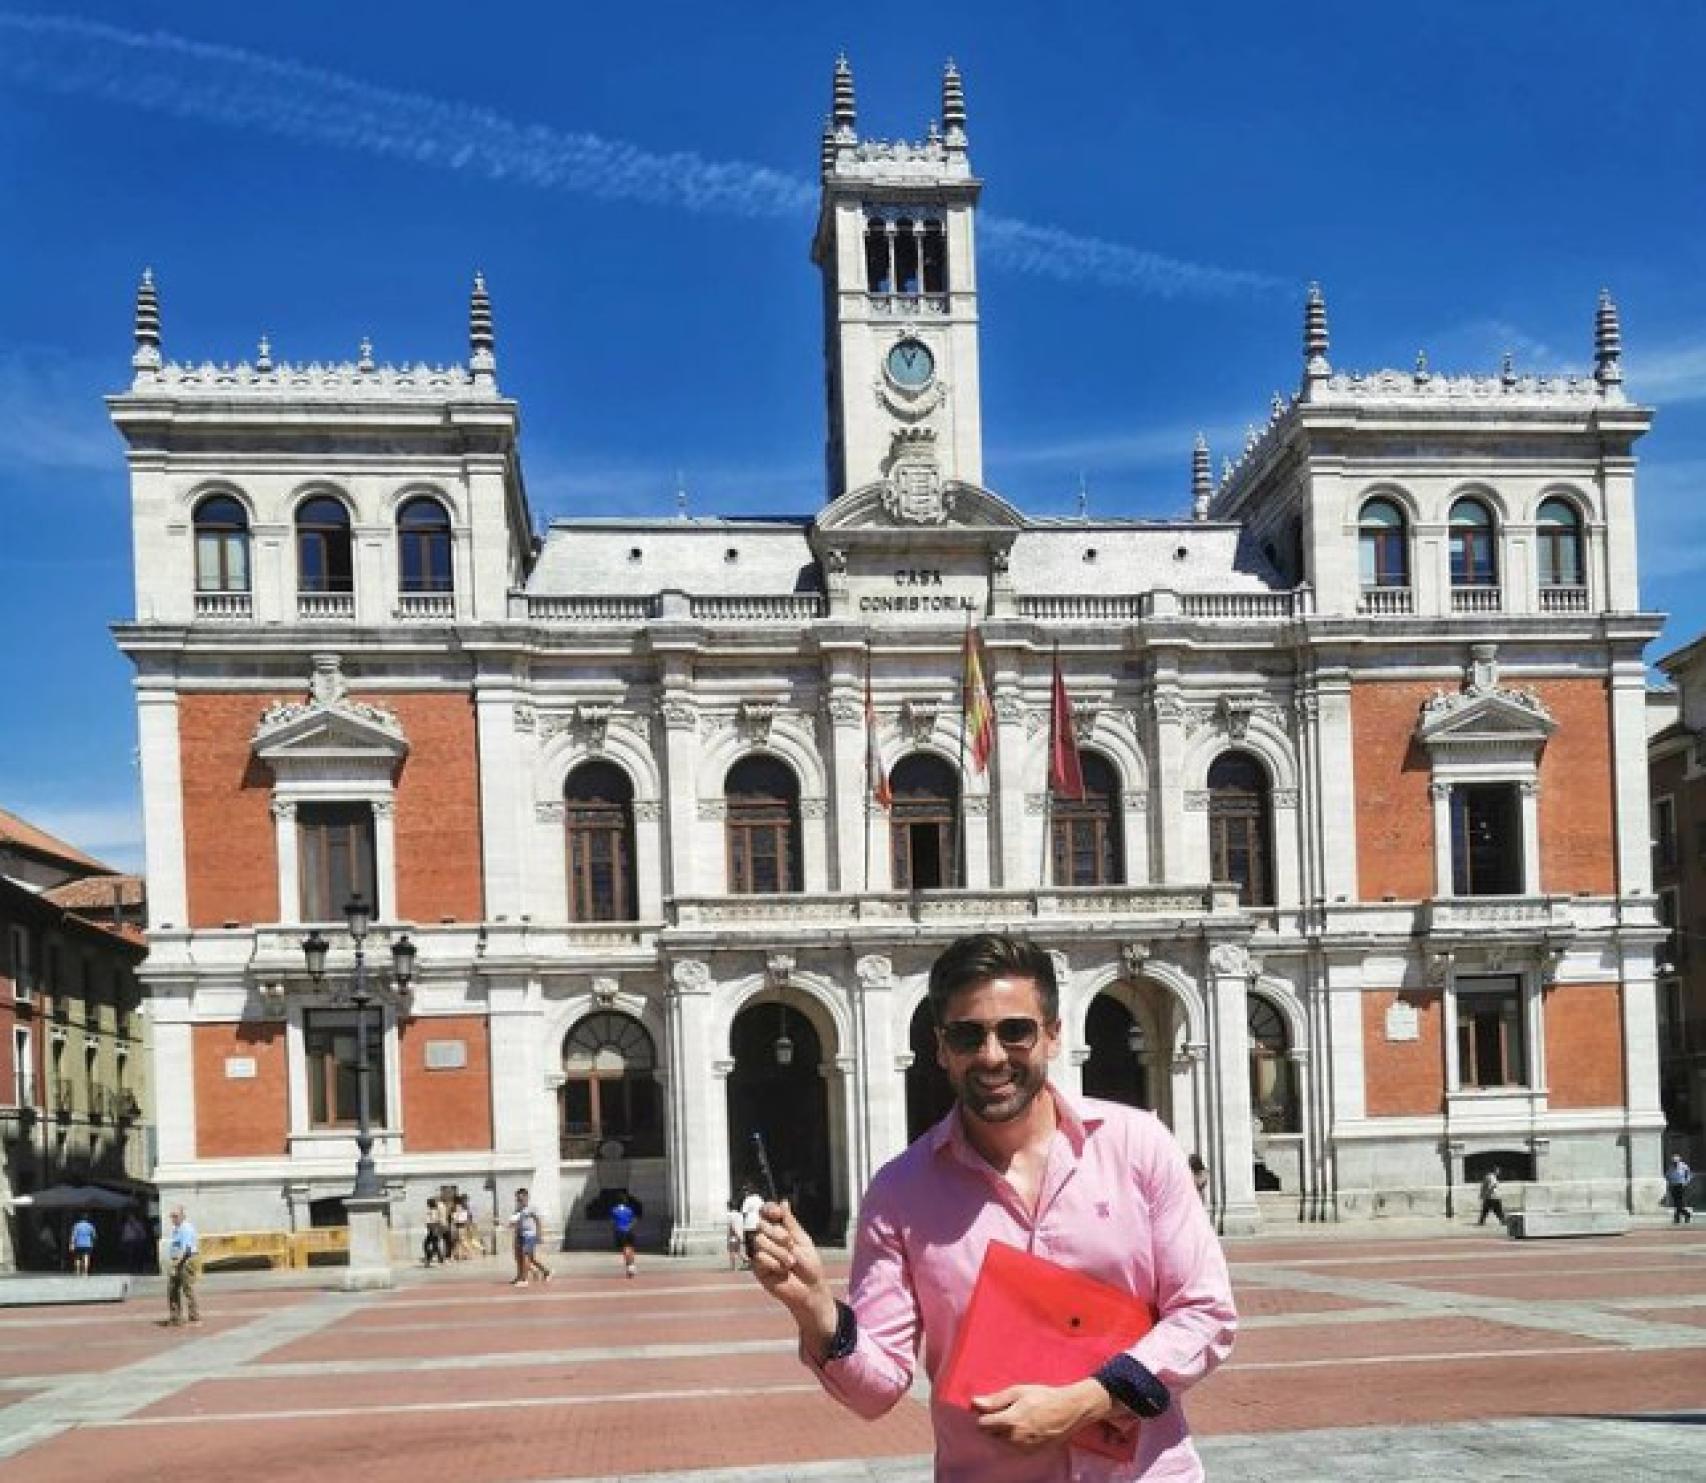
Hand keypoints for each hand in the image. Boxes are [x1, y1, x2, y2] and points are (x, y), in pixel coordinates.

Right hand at [751, 1200, 836, 1342]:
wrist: (810, 1288)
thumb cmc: (808, 1264)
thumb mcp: (802, 1239)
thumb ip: (790, 1222)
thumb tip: (783, 1202)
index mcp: (778, 1228)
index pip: (765, 1211)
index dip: (767, 1209)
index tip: (776, 1213)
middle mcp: (767, 1237)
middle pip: (760, 1224)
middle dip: (777, 1233)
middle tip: (790, 1243)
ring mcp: (760, 1252)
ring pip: (759, 1240)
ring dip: (778, 1251)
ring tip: (790, 1262)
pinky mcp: (756, 1267)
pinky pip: (759, 1257)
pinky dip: (774, 1263)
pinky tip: (782, 1270)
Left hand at [972, 1379, 1109, 1451]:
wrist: (1069, 1411)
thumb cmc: (1043, 1397)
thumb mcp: (1018, 1392)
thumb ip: (996, 1400)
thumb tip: (975, 1402)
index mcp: (1010, 1422)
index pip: (983, 1425)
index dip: (984, 1415)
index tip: (990, 1407)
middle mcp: (1014, 1438)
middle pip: (991, 1435)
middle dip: (993, 1423)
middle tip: (1005, 1410)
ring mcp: (1023, 1448)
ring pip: (1002, 1442)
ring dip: (1003, 1432)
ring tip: (1017, 1417)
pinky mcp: (1031, 1452)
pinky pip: (1014, 1447)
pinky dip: (1014, 1438)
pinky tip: (1024, 1426)